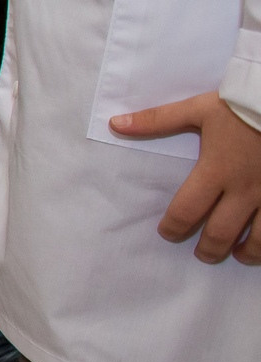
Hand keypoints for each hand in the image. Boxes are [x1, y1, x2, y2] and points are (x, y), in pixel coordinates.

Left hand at [109, 93, 260, 263]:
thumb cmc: (241, 107)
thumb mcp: (198, 109)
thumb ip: (158, 120)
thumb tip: (115, 124)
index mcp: (215, 171)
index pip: (186, 210)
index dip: (173, 227)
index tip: (166, 232)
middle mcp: (243, 189)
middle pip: (221, 233)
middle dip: (208, 249)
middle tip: (202, 254)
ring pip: (259, 238)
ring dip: (246, 252)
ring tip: (237, 255)